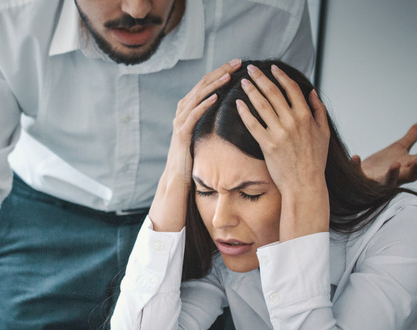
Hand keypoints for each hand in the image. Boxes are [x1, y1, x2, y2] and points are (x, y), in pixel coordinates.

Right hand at [149, 59, 241, 231]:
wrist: (177, 179)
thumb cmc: (195, 157)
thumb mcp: (206, 134)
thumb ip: (213, 120)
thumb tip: (234, 109)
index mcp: (190, 109)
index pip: (207, 84)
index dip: (222, 72)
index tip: (239, 64)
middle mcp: (183, 111)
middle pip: (202, 85)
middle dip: (220, 72)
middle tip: (237, 62)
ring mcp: (180, 122)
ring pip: (197, 96)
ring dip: (213, 84)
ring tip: (228, 76)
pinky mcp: (181, 134)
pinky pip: (192, 115)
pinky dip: (203, 105)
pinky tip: (215, 97)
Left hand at [236, 63, 329, 238]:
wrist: (305, 184)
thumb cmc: (315, 160)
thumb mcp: (324, 133)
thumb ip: (319, 111)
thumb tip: (312, 92)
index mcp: (306, 116)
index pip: (291, 89)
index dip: (280, 76)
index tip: (272, 68)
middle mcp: (293, 121)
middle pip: (273, 93)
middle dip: (260, 78)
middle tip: (250, 69)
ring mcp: (279, 132)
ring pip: (262, 105)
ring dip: (251, 90)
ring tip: (243, 82)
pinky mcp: (267, 145)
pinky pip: (253, 124)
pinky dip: (244, 112)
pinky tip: (238, 103)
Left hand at [351, 119, 416, 186]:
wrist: (362, 179)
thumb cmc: (383, 165)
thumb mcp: (400, 147)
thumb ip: (416, 135)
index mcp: (406, 166)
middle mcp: (395, 176)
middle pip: (409, 175)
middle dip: (415, 168)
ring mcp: (379, 180)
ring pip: (387, 181)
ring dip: (392, 173)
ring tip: (395, 165)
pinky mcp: (362, 180)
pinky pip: (358, 174)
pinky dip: (356, 166)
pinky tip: (355, 157)